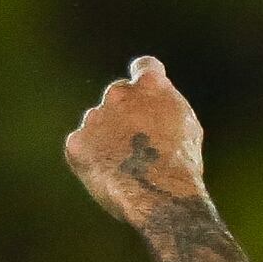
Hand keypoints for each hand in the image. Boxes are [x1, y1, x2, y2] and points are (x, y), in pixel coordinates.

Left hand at [65, 56, 211, 233]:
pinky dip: (93, 159)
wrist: (159, 194)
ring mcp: (94, 117)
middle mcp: (118, 93)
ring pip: (98, 123)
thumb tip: (153, 106)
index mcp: (150, 84)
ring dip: (108, 138)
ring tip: (126, 167)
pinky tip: (110, 174)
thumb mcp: (185, 126)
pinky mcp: (76, 143)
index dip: (146, 78)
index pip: (145, 67)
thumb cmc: (180, 165)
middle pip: (118, 96)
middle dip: (125, 114)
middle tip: (137, 143)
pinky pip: (82, 147)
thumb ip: (164, 106)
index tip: (145, 90)